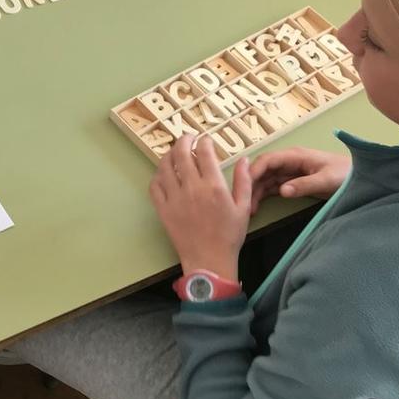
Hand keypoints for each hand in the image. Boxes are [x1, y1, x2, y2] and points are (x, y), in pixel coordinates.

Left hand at [149, 134, 250, 281]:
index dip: (204, 141)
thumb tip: (243, 159)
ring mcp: (174, 199)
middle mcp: (192, 189)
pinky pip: (154, 186)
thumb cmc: (229, 235)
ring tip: (175, 151)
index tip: (206, 139)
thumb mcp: (243, 207)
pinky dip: (157, 176)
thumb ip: (243, 181)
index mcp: (213, 186)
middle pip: (181, 154)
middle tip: (188, 138)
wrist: (209, 260)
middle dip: (184, 140)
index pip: (205, 153)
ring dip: (169, 154)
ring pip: (165, 167)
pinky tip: (164, 174)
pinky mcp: (163, 209)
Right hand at [248, 148, 349, 213]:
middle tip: (242, 202)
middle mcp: (288, 162)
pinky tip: (256, 206)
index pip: (267, 160)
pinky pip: (272, 187)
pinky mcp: (292, 182)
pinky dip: (262, 196)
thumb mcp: (327, 180)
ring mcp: (289, 172)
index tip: (243, 187)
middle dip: (250, 184)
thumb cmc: (346, 174)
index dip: (253, 172)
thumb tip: (281, 191)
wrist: (360, 178)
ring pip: (265, 180)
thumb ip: (305, 185)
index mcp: (295, 156)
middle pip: (262, 170)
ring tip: (248, 209)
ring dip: (255, 192)